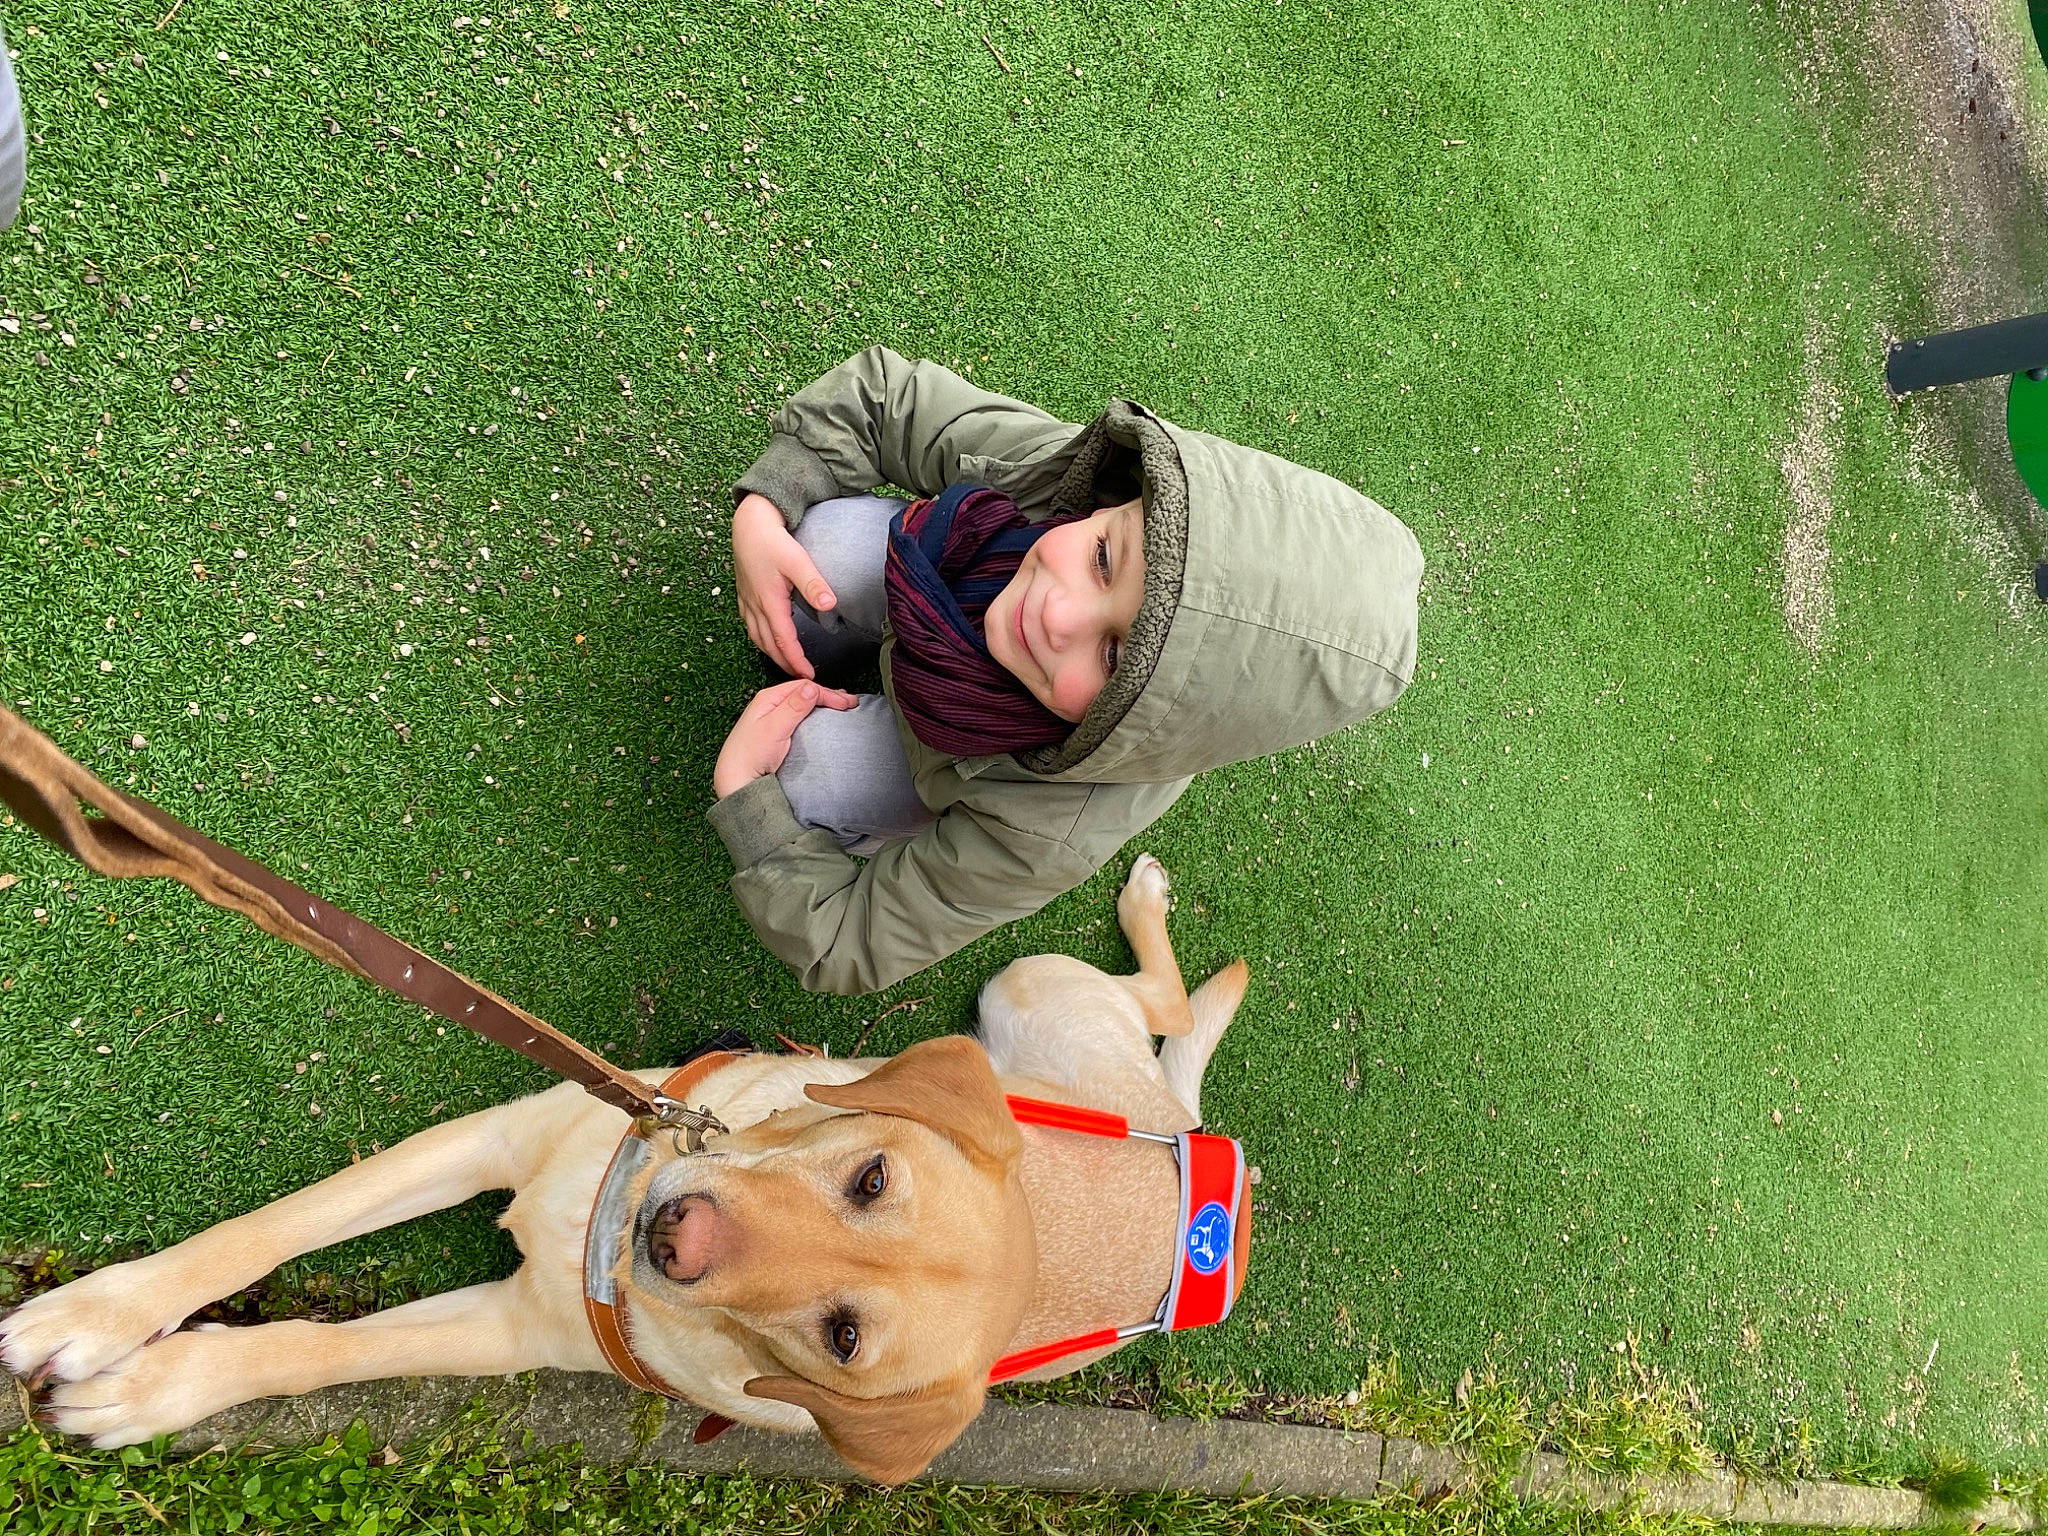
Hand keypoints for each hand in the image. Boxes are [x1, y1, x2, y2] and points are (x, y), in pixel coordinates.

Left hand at [714, 680, 859, 798]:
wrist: (737, 780)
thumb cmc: (749, 755)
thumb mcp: (773, 728)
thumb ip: (793, 707)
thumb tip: (811, 688)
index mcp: (768, 698)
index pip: (803, 687)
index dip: (827, 693)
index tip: (846, 704)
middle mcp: (770, 705)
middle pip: (804, 693)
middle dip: (828, 696)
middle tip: (850, 703)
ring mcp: (773, 718)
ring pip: (803, 704)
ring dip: (823, 704)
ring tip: (841, 706)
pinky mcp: (776, 732)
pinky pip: (799, 717)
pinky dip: (815, 714)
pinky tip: (823, 718)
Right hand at [733, 493, 835, 679]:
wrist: (748, 524)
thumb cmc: (773, 540)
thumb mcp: (797, 560)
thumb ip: (813, 584)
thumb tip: (830, 604)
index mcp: (769, 602)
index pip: (784, 641)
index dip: (796, 661)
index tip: (808, 676)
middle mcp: (754, 606)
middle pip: (768, 645)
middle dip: (784, 664)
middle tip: (800, 677)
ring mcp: (746, 602)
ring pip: (756, 638)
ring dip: (771, 653)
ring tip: (786, 664)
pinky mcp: (743, 596)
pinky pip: (749, 626)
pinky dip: (760, 639)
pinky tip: (768, 639)